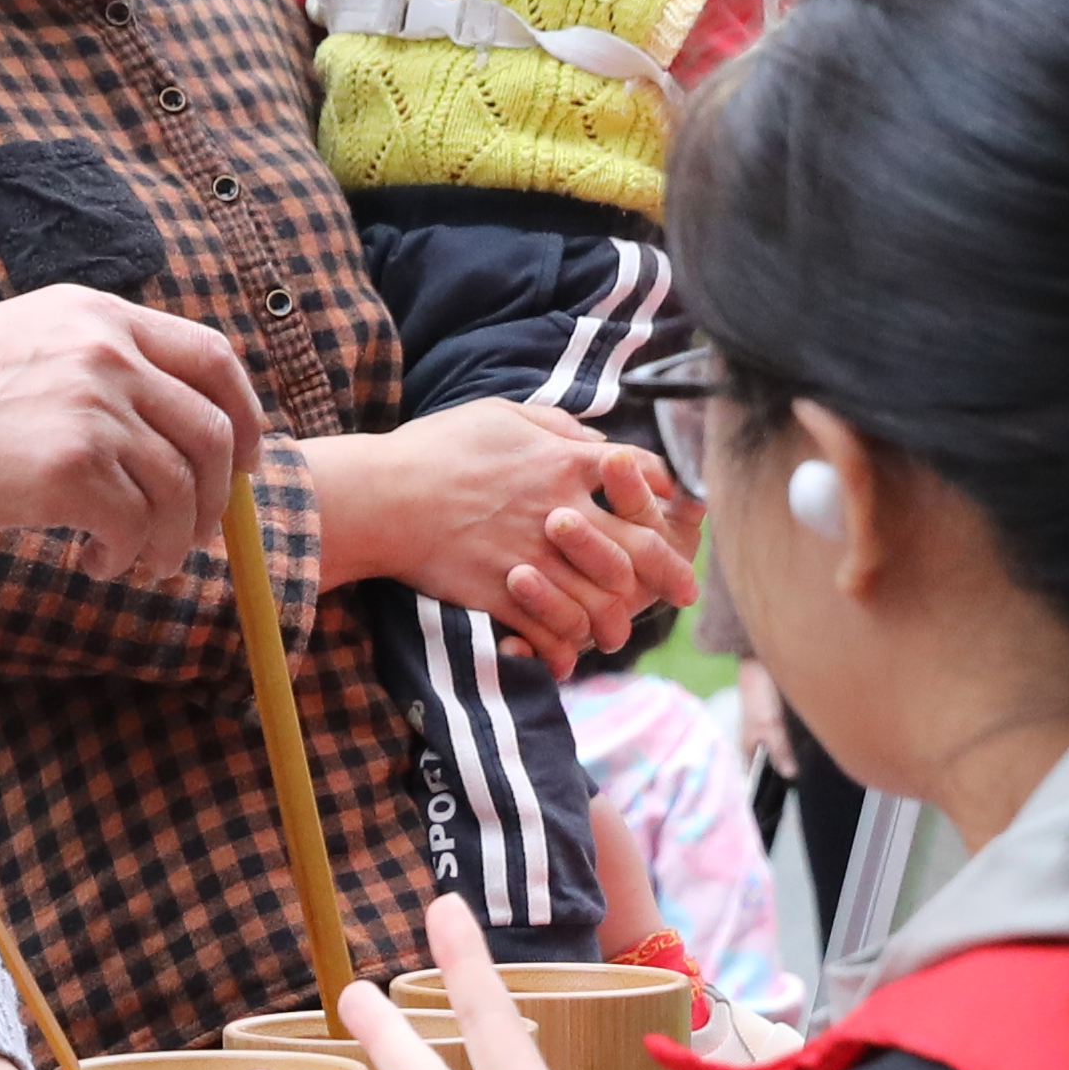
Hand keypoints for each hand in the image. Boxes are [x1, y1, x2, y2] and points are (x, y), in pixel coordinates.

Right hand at [0, 290, 259, 569]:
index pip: (214, 358)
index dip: (245, 418)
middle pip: (214, 433)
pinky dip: (128, 555)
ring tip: (137, 563)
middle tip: (194, 538)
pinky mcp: (71, 468)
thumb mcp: (24, 344)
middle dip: (217, 500)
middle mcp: (107, 351)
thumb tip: (163, 437)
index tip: (245, 464)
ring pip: (183, 490)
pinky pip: (139, 525)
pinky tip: (96, 563)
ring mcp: (93, 407)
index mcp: (99, 315)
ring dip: (172, 541)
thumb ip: (94, 369)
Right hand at [298, 406, 686, 669]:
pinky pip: (552, 630)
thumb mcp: (501, 414)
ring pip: (602, 599)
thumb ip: (555, 426)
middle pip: (641, 548)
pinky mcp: (505, 594)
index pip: (644, 476)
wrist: (382, 498)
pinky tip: (568, 655)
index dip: (668, 495)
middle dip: (671, 572)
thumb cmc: (436, 449)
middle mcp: (563, 512)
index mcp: (566, 462)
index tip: (678, 511)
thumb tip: (594, 437)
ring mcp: (536, 557)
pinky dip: (564, 648)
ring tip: (621, 633)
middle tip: (686, 592)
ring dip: (618, 621)